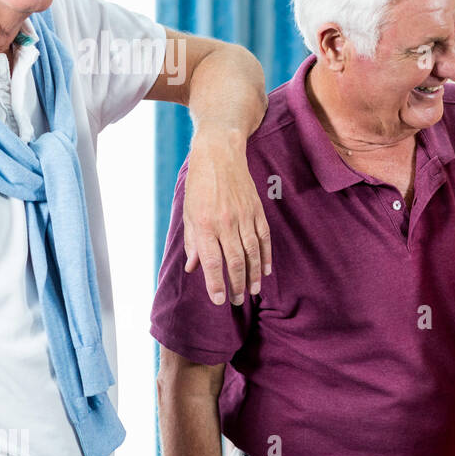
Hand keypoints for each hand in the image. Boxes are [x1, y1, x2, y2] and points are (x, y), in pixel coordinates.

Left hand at [183, 127, 271, 305]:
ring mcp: (244, 217)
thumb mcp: (189, 212)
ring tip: (252, 291)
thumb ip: (193, 242)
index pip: (211, 261)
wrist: (220, 154)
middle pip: (235, 262)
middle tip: (236, 301)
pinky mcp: (257, 211)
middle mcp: (226, 223)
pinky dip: (265, 256)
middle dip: (236, 285)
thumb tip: (193, 268)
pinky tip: (265, 271)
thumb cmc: (200, 184)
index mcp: (205, 224)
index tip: (219, 301)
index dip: (216, 283)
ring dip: (253, 275)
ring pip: (252, 253)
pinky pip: (264, 239)